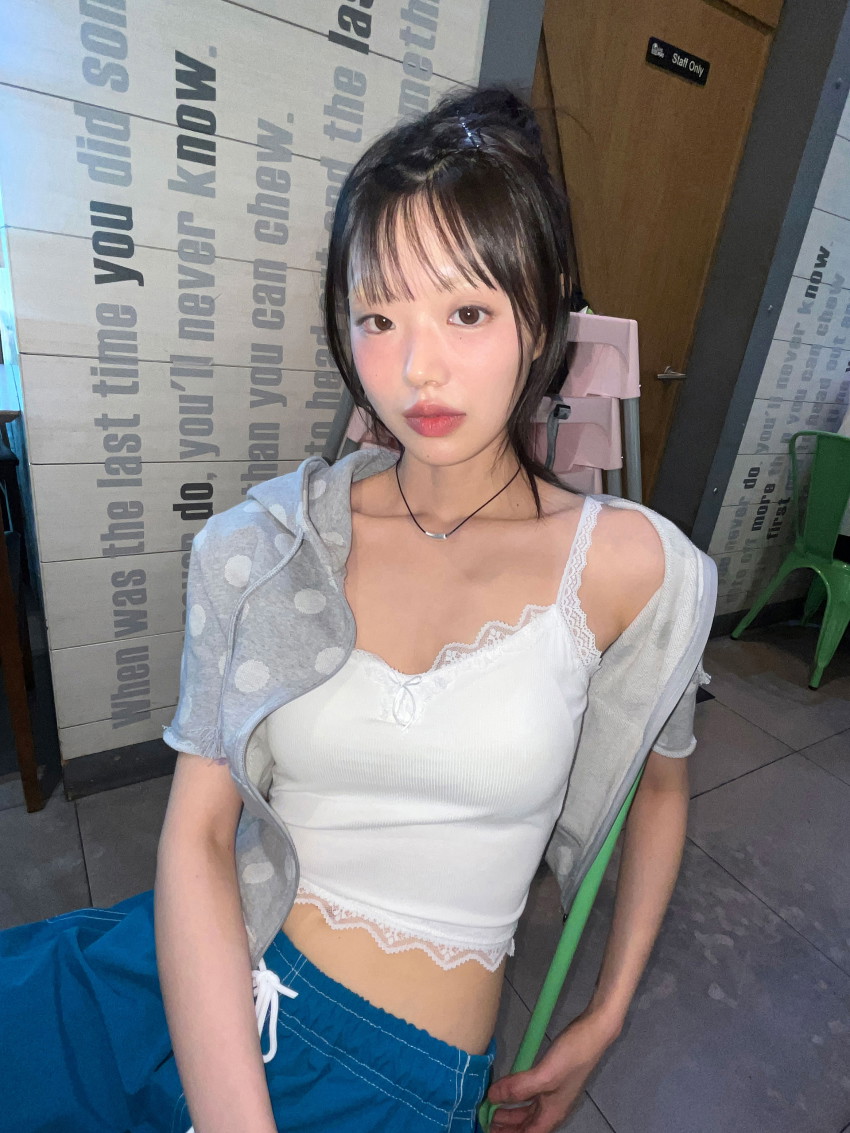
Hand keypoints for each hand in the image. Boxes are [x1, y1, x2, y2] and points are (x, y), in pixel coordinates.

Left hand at [485, 1008, 618, 1131]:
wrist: (593, 1032)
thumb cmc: (571, 1055)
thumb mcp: (544, 1075)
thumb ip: (519, 1088)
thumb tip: (492, 1097)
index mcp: (553, 1112)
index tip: (490, 1130)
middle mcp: (554, 1106)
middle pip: (529, 1124)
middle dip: (509, 1125)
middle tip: (488, 1121)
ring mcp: (554, 1091)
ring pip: (529, 1109)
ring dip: (512, 1111)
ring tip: (494, 1108)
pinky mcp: (553, 1077)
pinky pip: (532, 1094)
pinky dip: (519, 1095)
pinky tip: (510, 1088)